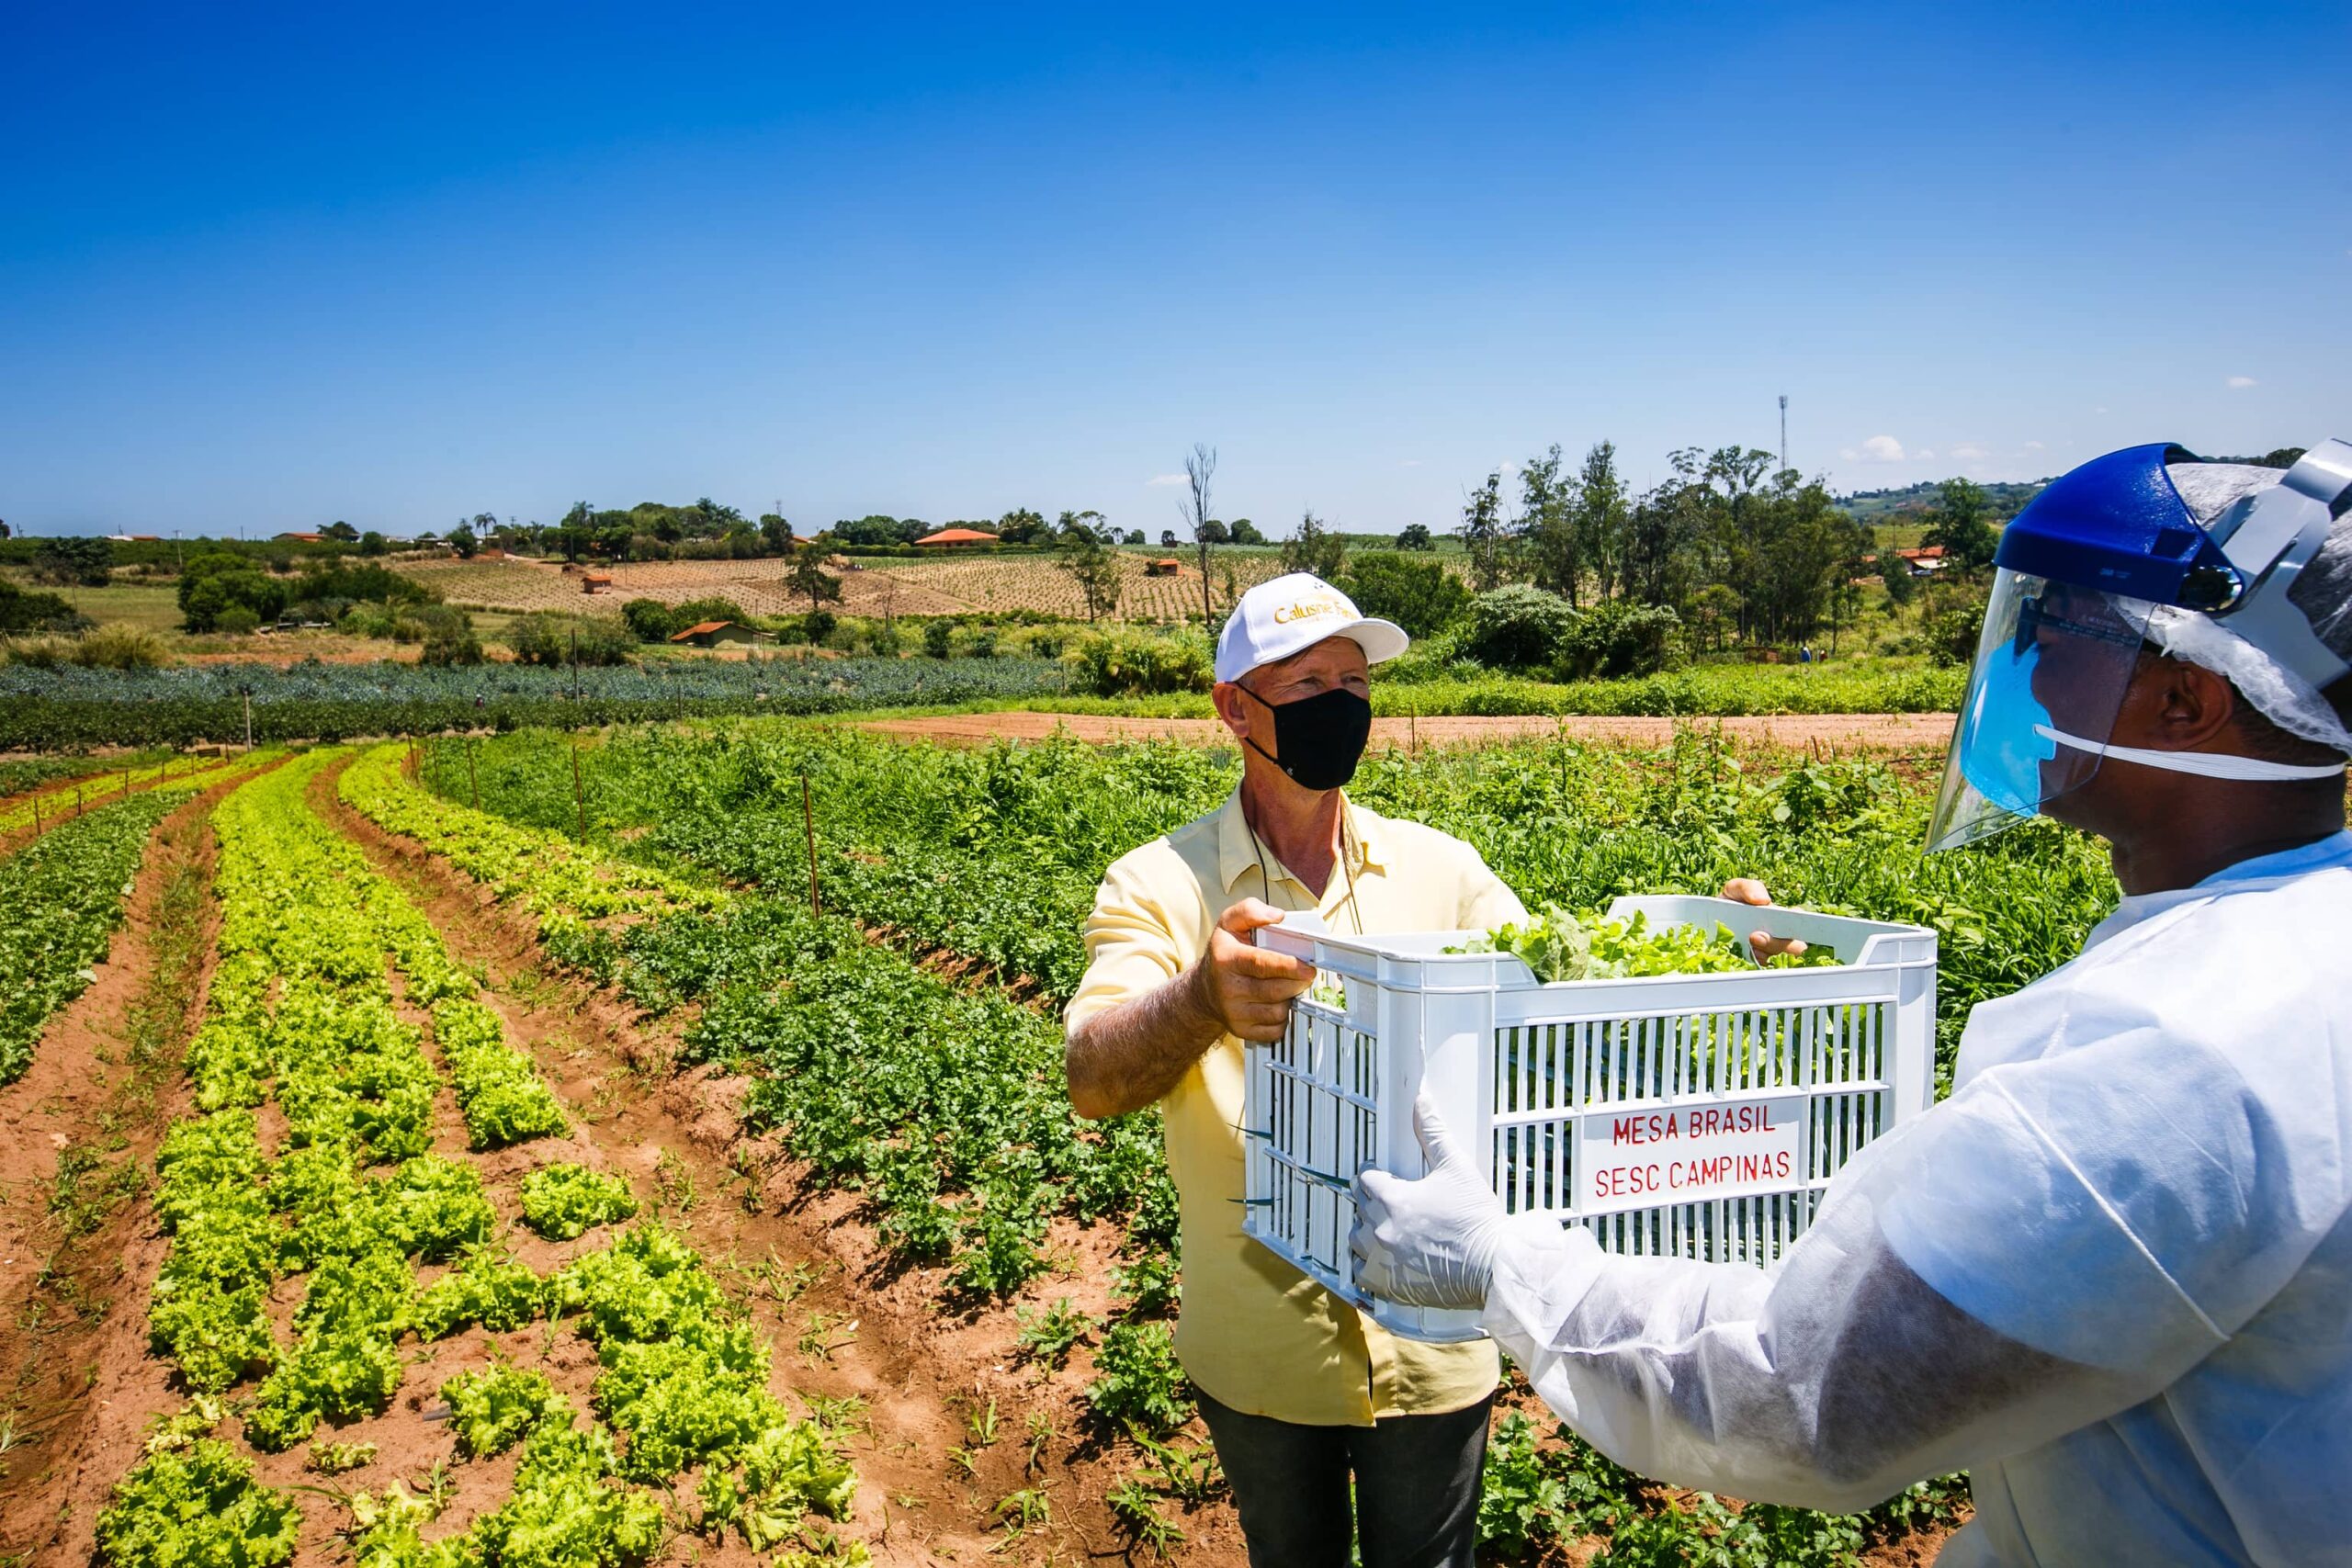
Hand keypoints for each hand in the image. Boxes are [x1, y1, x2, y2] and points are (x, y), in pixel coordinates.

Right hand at [1193, 898, 1314, 1042]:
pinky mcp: (1242, 1030)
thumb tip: (1277, 916)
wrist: (1203, 990)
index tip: (1307, 966)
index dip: (1288, 965)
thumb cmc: (1222, 956)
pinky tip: (1276, 1003)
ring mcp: (1234, 1013)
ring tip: (1284, 985)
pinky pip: (1275, 1028)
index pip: (1261, 964)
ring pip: (1278, 1011)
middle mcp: (1228, 988)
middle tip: (1304, 972)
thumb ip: (1251, 910)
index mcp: (1226, 960)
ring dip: (1289, 998)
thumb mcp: (1229, 923)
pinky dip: (1282, 1017)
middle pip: (1275, 990)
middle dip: (1297, 981)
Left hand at [1350, 1094, 1508, 1309]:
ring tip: (1388, 1229)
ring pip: (1356, 1240)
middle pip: (1361, 1207)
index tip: (1381, 1176)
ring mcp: (1383, 1260)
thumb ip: (1434, 1133)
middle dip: (1373, 1201)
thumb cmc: (1478, 1220)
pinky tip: (1383, 1259)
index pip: (1365, 1179)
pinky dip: (1368, 1266)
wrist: (1495, 1266)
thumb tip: (1421, 1101)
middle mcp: (1381, 1230)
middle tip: (1393, 1202)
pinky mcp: (1390, 1286)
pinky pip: (1362, 1274)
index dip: (1374, 1174)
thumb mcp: (1457, 1167)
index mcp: (1393, 1199)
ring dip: (1367, 1232)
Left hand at [1721, 877, 1806, 962]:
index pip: (1799, 925)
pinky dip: (1749, 962)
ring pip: (1774, 959)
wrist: (1705, 922)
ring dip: (1763, 951)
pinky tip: (1739, 953)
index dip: (1801, 925)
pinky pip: (1756, 969)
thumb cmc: (1726, 905)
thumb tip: (1763, 900)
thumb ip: (1749, 888)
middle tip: (1756, 935)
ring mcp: (1763, 954)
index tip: (1789, 920)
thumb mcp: (1734, 890)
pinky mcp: (1749, 966)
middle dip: (1779, 942)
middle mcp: (1775, 939)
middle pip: (1792, 947)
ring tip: (1747, 941)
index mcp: (1777, 919)